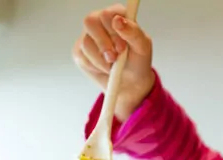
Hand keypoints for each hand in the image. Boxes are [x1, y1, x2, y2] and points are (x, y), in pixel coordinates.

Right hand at [73, 3, 154, 120]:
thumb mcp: (143, 47)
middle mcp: (100, 22)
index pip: (106, 14)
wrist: (130, 83)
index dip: (112, 31)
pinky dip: (96, 67)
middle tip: (115, 58)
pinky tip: (105, 68)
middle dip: (104, 44)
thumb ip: (133, 32)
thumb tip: (118, 20)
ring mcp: (88, 36)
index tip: (122, 47)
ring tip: (113, 66)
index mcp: (117, 15)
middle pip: (90, 22)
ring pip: (85, 42)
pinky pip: (82, 56)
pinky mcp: (80, 51)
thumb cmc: (138, 61)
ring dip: (101, 59)